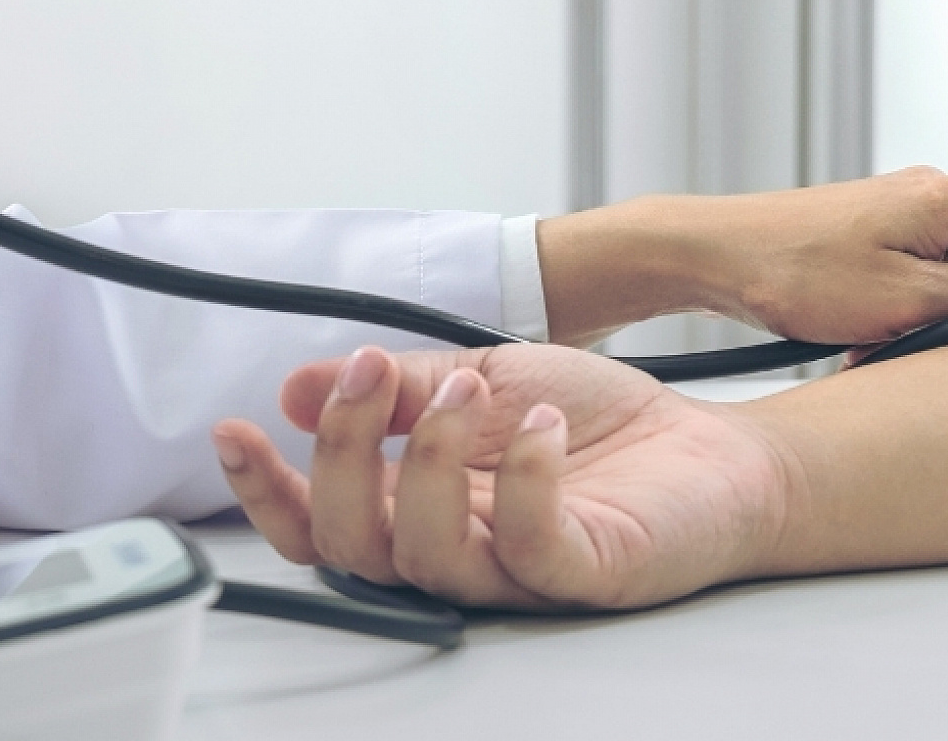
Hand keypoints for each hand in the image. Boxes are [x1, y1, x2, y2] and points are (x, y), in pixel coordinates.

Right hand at [210, 344, 789, 609]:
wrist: (712, 448)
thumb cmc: (597, 425)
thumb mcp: (484, 377)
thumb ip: (399, 386)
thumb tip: (296, 385)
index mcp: (422, 505)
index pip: (322, 523)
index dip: (267, 490)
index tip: (235, 429)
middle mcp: (458, 548)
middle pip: (354, 544)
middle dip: (341, 454)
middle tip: (365, 374)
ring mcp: (517, 569)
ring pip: (426, 553)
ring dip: (427, 458)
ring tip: (464, 392)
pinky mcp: (582, 573)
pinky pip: (528, 547)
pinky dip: (523, 479)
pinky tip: (538, 426)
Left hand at [536, 167, 947, 345]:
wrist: (711, 253)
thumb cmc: (792, 273)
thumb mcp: (901, 301)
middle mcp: (939, 200)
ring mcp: (909, 217)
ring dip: (937, 327)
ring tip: (870, 343)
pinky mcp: (882, 238)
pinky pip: (925, 287)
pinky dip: (908, 320)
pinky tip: (860, 340)